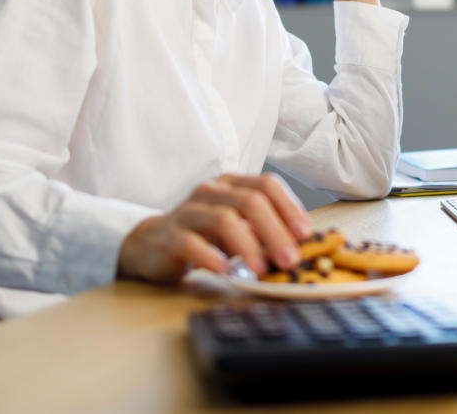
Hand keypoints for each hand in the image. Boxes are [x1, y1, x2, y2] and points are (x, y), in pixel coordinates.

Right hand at [117, 173, 312, 282]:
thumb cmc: (204, 236)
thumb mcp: (237, 230)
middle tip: (289, 260)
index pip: (267, 185)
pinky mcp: (169, 235)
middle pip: (250, 201)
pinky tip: (224, 271)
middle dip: (275, 231)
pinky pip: (191, 242)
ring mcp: (188, 210)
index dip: (289, 208)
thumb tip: (302, 248)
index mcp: (232, 184)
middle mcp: (211, 191)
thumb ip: (264, 233)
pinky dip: (211, 257)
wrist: (151, 244)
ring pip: (223, 218)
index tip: (305, 235)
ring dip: (248, 246)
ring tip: (260, 271)